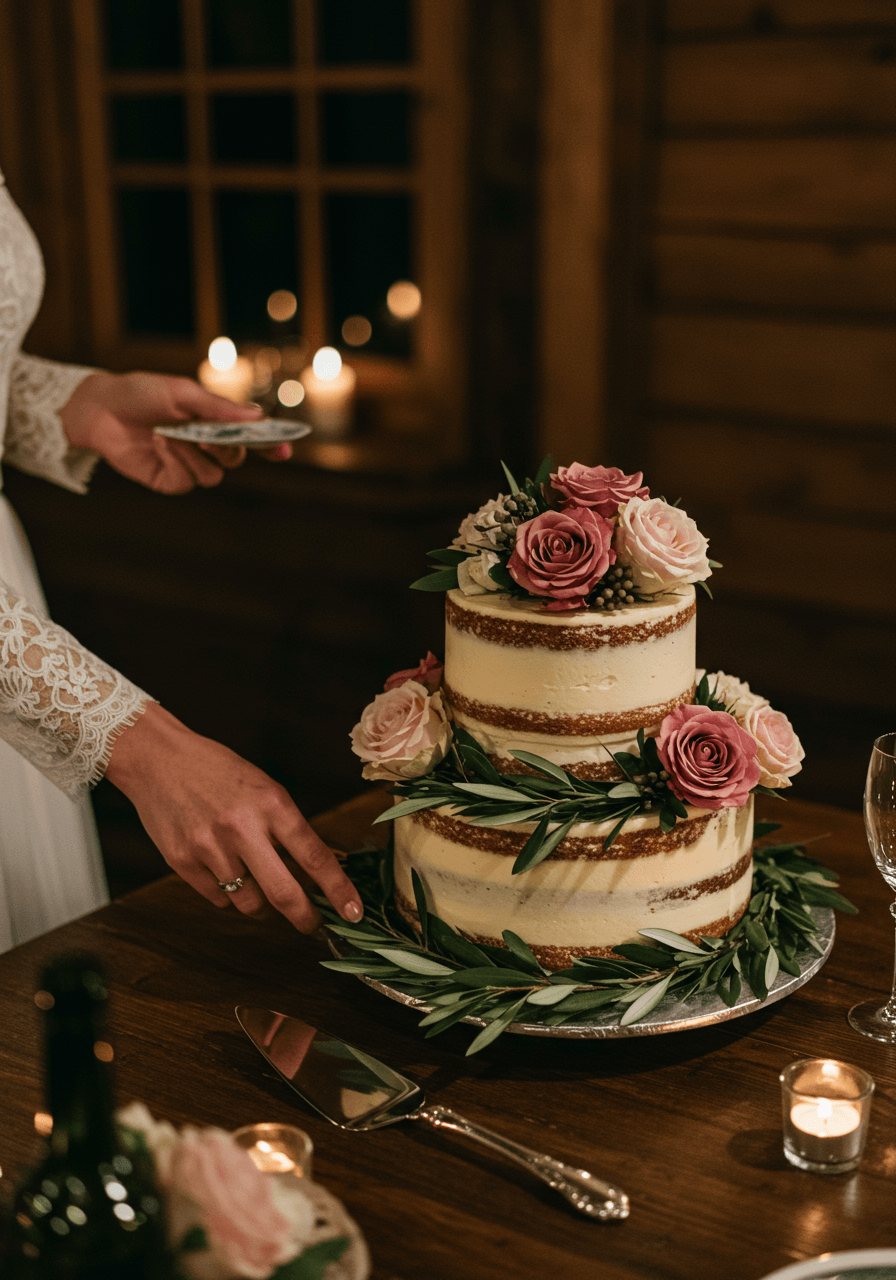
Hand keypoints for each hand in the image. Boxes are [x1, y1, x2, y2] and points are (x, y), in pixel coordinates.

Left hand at [60, 370, 291, 494]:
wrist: (102, 409)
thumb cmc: (142, 393)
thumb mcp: (183, 392)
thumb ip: (219, 407)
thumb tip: (257, 416)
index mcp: (215, 422)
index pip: (252, 438)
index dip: (272, 446)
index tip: (284, 450)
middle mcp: (206, 445)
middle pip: (236, 459)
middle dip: (226, 449)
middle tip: (206, 436)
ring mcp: (188, 465)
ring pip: (214, 476)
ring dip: (194, 456)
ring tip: (170, 436)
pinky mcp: (169, 480)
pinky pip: (187, 482)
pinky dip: (175, 463)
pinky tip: (159, 446)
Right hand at [106, 702, 363, 931]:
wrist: (158, 758)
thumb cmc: (217, 771)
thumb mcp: (264, 788)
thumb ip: (287, 827)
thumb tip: (317, 870)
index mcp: (271, 804)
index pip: (315, 856)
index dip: (338, 889)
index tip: (353, 912)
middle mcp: (242, 828)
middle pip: (284, 893)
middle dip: (304, 917)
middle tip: (313, 925)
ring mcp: (209, 847)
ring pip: (248, 902)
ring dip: (259, 902)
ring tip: (254, 879)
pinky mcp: (181, 862)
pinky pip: (217, 898)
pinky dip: (226, 892)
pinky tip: (221, 867)